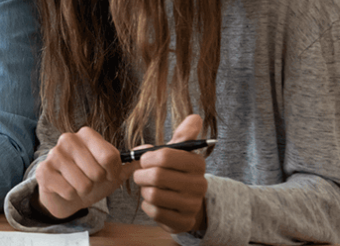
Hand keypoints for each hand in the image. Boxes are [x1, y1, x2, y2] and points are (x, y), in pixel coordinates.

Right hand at [34, 127, 139, 219]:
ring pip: (82, 183)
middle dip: (96, 183)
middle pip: (97, 172)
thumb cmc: (90, 179)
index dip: (112, 172)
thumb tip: (152, 149)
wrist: (66, 194)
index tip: (108, 174)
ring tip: (78, 185)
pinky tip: (66, 189)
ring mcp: (54, 154)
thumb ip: (131, 161)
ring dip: (84, 191)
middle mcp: (68, 139)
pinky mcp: (43, 171)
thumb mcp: (113, 171)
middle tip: (89, 180)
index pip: (110, 156)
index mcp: (86, 134)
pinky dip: (71, 196)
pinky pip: (68, 191)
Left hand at [131, 114, 208, 233]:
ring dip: (144, 190)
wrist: (187, 203)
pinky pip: (154, 212)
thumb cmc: (177, 172)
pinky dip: (147, 206)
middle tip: (140, 174)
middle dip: (141, 175)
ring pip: (153, 195)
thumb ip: (184, 135)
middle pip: (156, 176)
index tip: (144, 159)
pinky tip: (153, 202)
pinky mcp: (183, 222)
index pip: (164, 156)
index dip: (147, 157)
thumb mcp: (180, 153)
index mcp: (197, 164)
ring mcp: (192, 205)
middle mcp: (199, 185)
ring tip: (148, 188)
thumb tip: (196, 117)